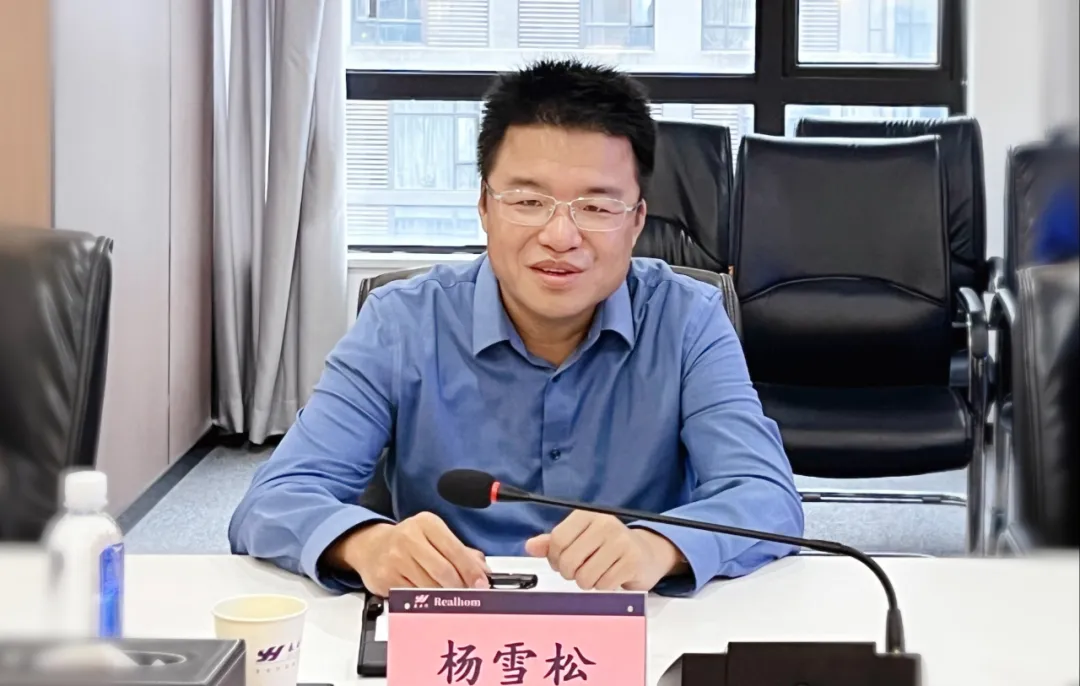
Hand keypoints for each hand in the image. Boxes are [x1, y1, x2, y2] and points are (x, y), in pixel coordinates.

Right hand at [329, 512, 490, 596]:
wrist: (371, 547)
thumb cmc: (408, 542)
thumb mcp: (434, 537)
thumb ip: (460, 552)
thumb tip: (482, 571)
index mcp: (427, 523)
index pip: (455, 549)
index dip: (471, 570)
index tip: (481, 584)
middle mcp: (409, 537)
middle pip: (443, 571)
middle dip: (460, 587)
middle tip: (469, 596)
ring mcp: (395, 558)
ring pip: (429, 586)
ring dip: (444, 597)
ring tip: (451, 599)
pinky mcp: (386, 578)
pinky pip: (413, 597)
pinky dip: (426, 602)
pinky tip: (430, 601)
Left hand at [524, 511, 684, 590]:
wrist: (646, 553)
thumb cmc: (609, 546)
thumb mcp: (580, 538)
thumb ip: (554, 542)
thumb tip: (530, 546)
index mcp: (588, 516)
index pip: (557, 539)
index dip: (554, 557)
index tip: (560, 561)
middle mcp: (605, 524)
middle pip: (569, 560)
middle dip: (570, 572)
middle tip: (580, 570)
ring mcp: (621, 542)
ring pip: (585, 576)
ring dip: (587, 582)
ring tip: (597, 572)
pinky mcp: (632, 561)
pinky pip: (603, 585)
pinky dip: (603, 587)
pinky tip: (611, 576)